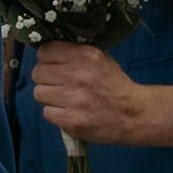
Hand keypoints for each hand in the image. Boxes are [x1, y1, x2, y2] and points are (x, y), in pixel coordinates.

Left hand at [28, 41, 159, 145]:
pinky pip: (47, 113)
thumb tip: (45, 51)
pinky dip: (55, 113)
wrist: (134, 115)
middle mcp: (79, 75)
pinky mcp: (72, 121)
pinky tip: (69, 111)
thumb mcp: (101, 59)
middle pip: (38, 73)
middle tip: (60, 85)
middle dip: (46, 79)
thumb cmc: (114, 86)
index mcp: (86, 55)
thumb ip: (75, 53)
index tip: (55, 66)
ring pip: (39, 93)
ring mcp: (75, 99)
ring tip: (65, 99)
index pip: (44, 51)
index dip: (47, 59)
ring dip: (49, 97)